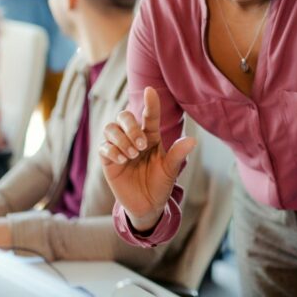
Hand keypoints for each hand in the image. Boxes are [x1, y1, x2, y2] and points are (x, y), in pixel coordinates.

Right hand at [98, 87, 195, 231]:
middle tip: (141, 145)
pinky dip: (112, 150)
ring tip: (133, 155)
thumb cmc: (160, 184)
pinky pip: (103, 147)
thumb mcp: (170, 170)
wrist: (147, 206)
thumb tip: (193, 140)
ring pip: (110, 128)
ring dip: (121, 139)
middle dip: (131, 126)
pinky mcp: (108, 161)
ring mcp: (119, 148)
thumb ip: (177, 154)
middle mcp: (133, 138)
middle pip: (124, 116)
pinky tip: (123, 160)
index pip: (149, 115)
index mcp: (150, 136)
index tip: (150, 90)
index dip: (150, 103)